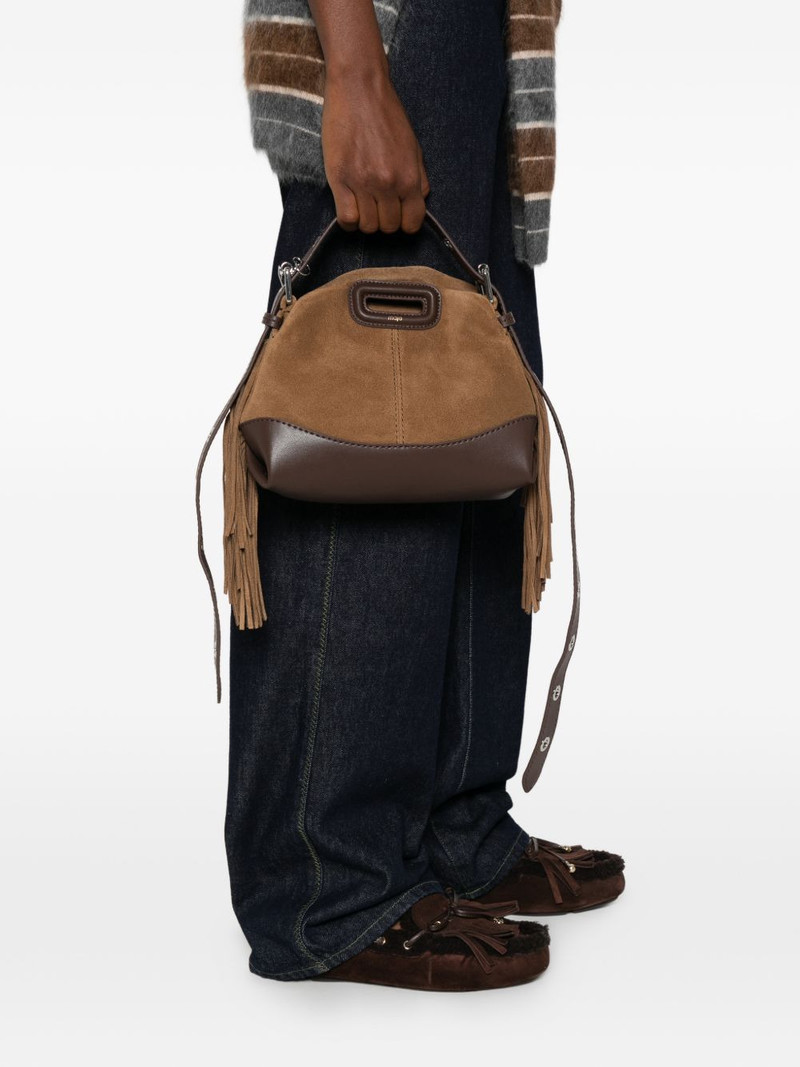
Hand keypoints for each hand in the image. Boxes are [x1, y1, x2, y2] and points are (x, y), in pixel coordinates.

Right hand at [321, 68, 429, 234]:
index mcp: (409, 177)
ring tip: (362, 201)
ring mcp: (363, 183)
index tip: (397, 214)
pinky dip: (348, 220)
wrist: (359, 89)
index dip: (404, 222)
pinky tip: (349, 205)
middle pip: (388, 227)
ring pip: (367, 226)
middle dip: (384, 220)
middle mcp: (388, 184)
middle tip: (377, 204)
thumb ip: (418, 177)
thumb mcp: (413, 146)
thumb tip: (418, 200)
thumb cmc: (386, 114)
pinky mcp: (339, 179)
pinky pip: (346, 218)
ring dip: (365, 219)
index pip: (412, 223)